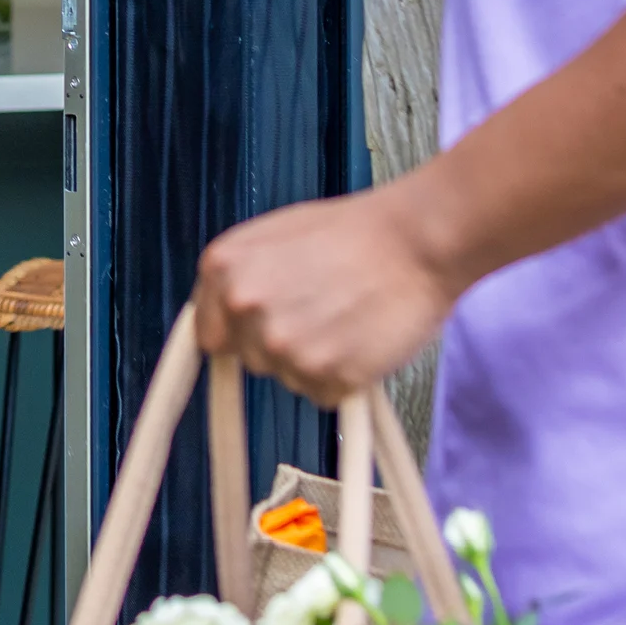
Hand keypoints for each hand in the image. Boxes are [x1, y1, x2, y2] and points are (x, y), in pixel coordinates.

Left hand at [194, 180, 459, 406]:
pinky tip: (361, 339)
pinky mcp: (327, 376)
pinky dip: (343, 377)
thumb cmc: (352, 231)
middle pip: (250, 359)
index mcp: (224, 268)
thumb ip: (237, 277)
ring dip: (314, 360)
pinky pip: (324, 393)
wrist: (416, 240)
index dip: (240, 332)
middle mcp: (246, 308)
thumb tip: (219, 319)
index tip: (267, 323)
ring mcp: (286, 346)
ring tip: (345, 318)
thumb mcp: (275, 235)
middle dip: (280, 343)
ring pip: (288, 378)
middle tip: (321, 308)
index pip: (210, 335)